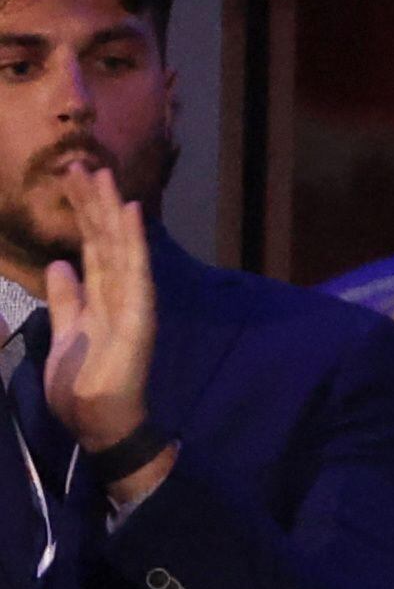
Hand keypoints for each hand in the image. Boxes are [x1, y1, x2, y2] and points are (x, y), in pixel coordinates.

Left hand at [40, 161, 155, 460]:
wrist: (98, 425)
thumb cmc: (81, 390)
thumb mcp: (62, 336)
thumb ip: (65, 302)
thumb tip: (60, 265)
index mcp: (99, 302)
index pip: (91, 251)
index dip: (81, 217)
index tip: (70, 182)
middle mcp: (117, 298)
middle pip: (104, 243)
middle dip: (92, 204)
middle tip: (80, 164)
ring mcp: (131, 306)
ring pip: (119, 250)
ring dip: (111, 212)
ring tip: (101, 174)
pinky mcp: (138, 318)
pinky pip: (135, 274)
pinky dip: (134, 243)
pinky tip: (130, 213)